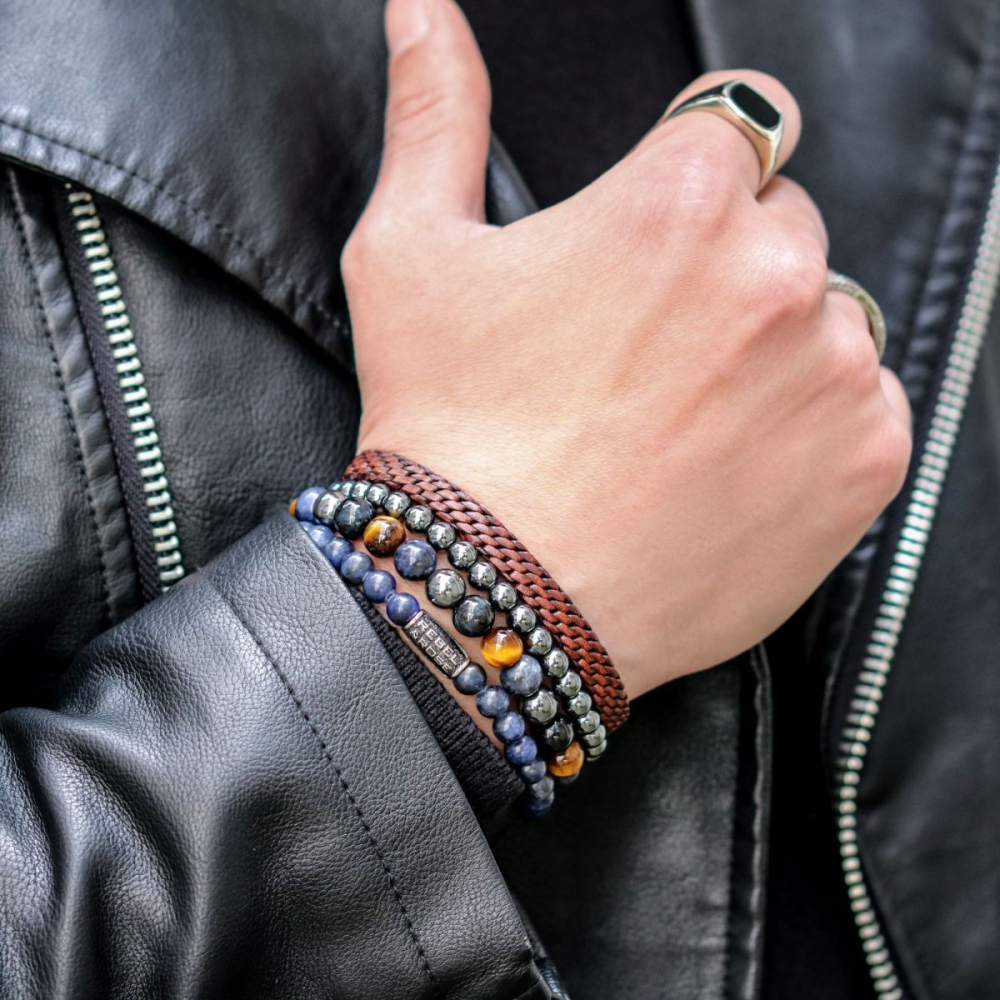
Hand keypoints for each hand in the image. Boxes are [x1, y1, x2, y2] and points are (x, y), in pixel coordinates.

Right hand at [342, 0, 911, 698]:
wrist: (494, 596)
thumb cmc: (448, 429)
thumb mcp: (412, 255)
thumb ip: (438, 113)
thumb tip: (422, 10)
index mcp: (680, 201)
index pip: (736, 129)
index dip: (688, 185)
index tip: (654, 246)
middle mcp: (779, 274)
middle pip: (784, 228)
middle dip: (726, 270)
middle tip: (646, 353)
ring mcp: (833, 375)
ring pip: (827, 320)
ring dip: (772, 349)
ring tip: (683, 418)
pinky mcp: (864, 465)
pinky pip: (863, 408)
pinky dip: (811, 428)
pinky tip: (726, 466)